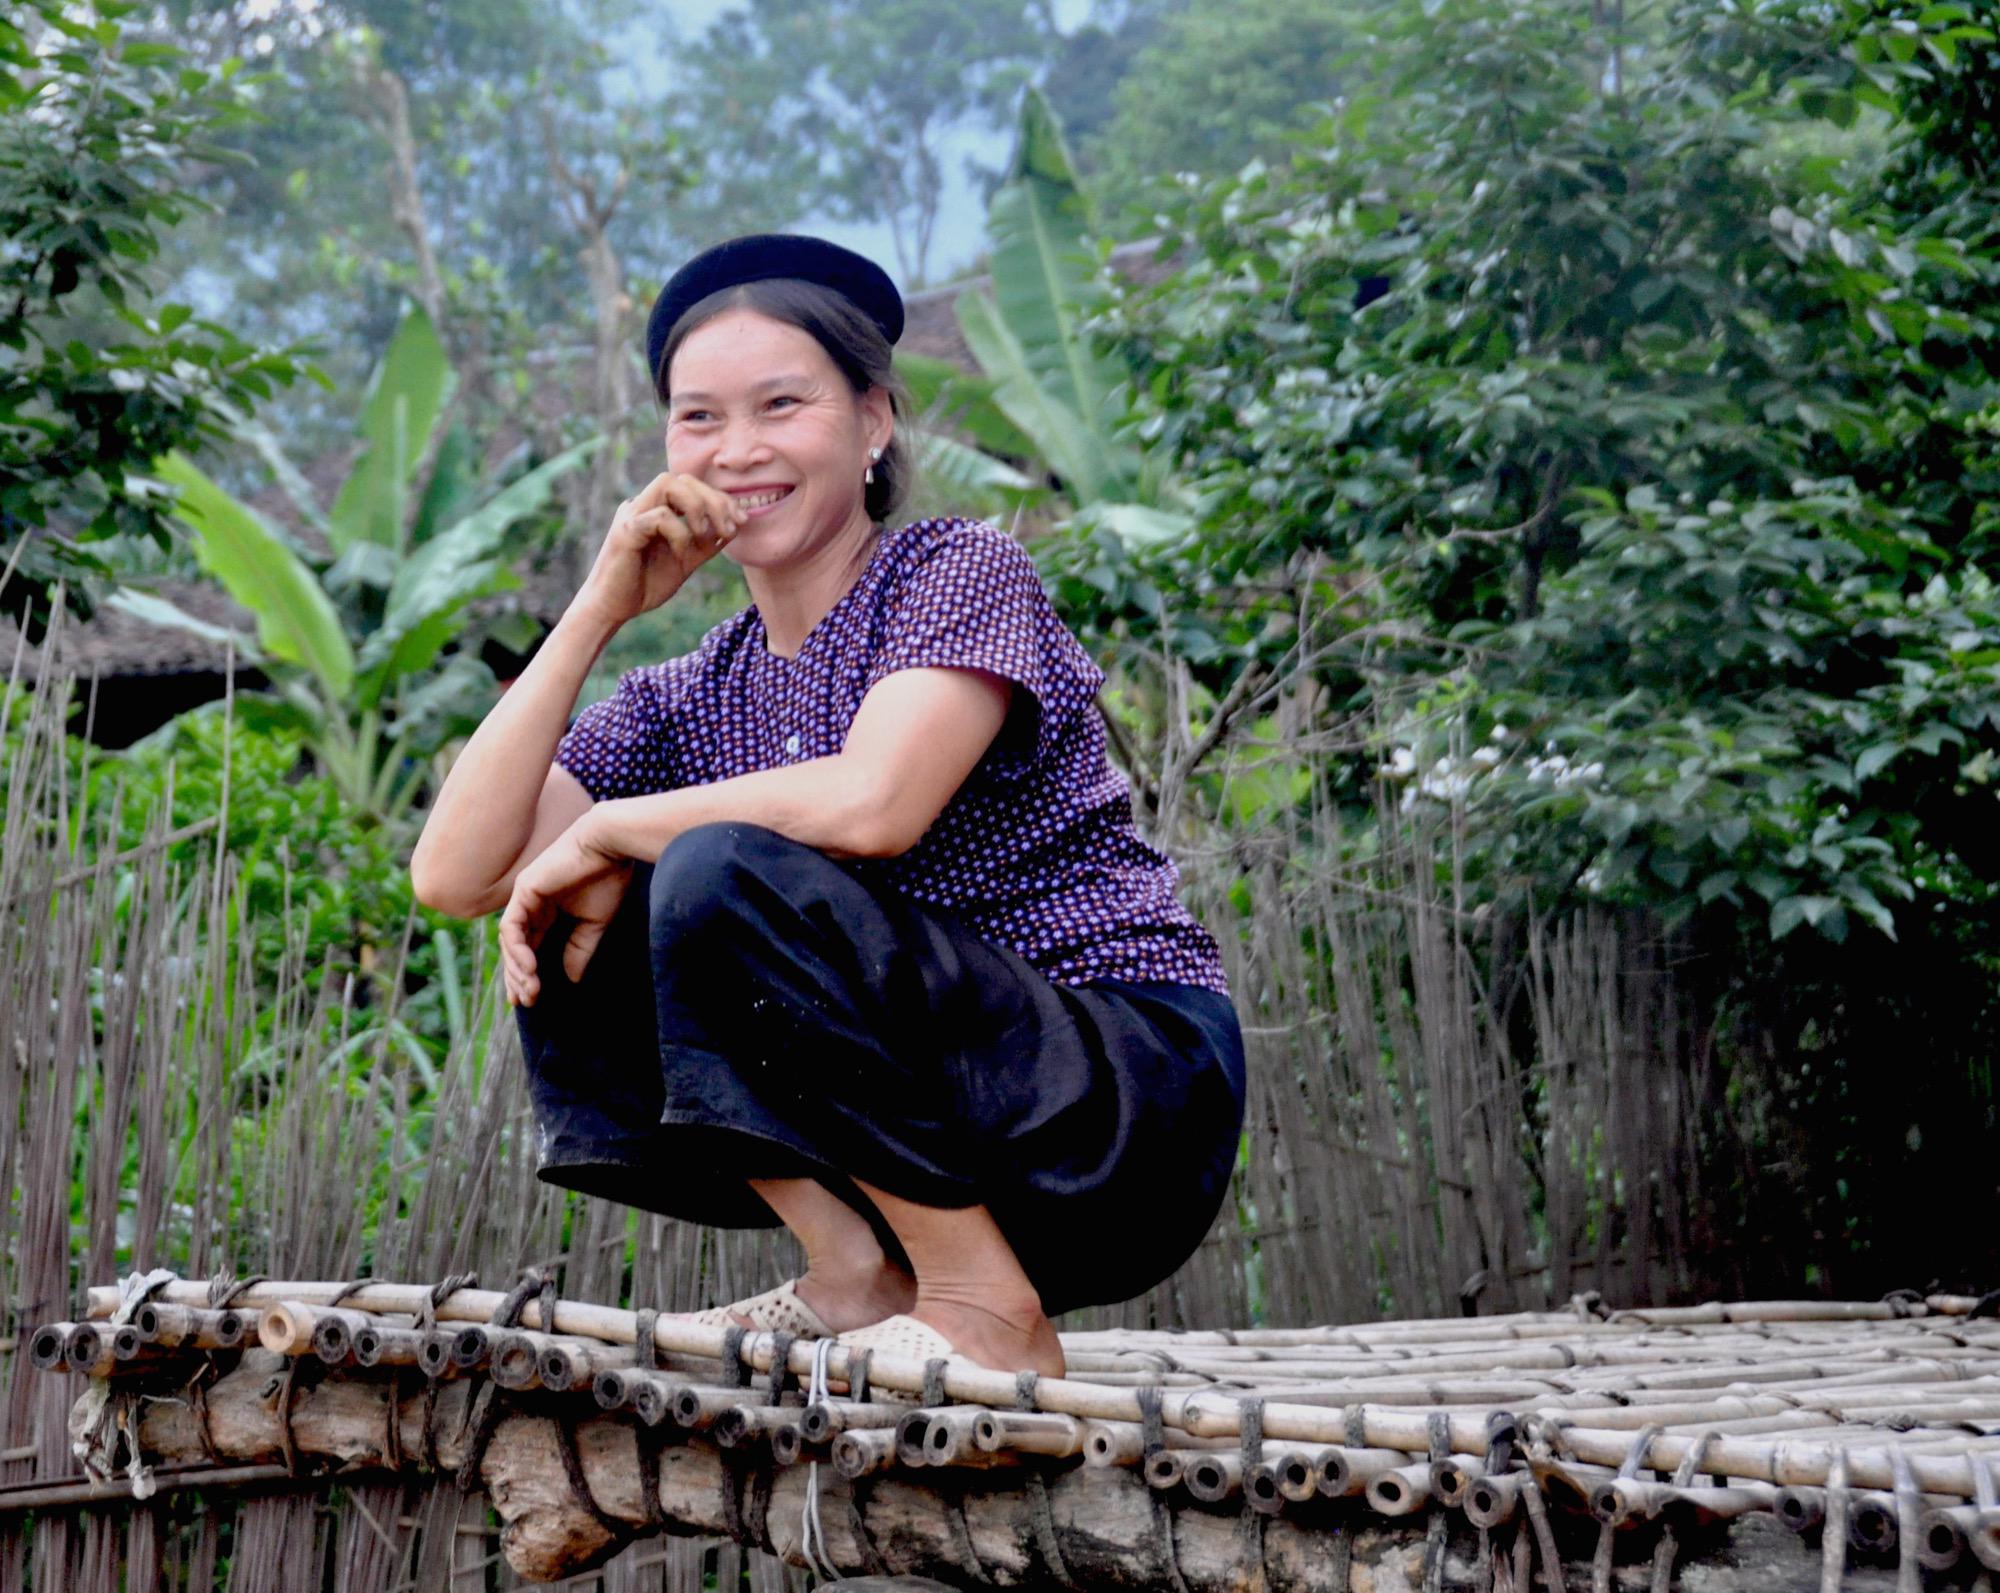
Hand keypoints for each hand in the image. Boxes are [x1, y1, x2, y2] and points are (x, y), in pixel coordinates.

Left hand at [499, 816, 633, 1006]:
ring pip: (509, 941)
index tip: (531, 1000)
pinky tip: (529, 968)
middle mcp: (531, 905)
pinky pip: (511, 927)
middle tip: (527, 1002)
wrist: (610, 847)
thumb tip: (571, 978)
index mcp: (548, 911)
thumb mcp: (594, 923)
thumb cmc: (608, 878)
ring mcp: (524, 897)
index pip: (529, 947)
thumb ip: (579, 949)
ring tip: (531, 991)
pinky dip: (517, 950)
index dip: (526, 974)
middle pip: (515, 948)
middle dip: (518, 978)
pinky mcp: (523, 891)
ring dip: (517, 969)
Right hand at [573, 472, 746, 631]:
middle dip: (713, 499)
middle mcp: (642, 505)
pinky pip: (660, 516)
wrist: (613, 609)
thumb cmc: (645, 584)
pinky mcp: (626, 531)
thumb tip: (735, 526)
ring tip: (706, 533)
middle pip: (682, 478)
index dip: (720, 498)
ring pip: (667, 483)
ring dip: (697, 506)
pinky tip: (682, 552)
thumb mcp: (686, 560)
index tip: (741, 520)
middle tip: (729, 528)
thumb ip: (706, 543)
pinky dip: (679, 532)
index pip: (692, 487)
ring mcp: (632, 515)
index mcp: (656, 509)